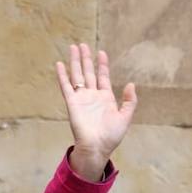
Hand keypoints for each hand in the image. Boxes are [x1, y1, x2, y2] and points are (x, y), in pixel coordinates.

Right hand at [55, 43, 136, 181]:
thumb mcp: (125, 117)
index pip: (103, 77)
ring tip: (73, 47)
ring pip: (78, 75)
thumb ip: (129, 101)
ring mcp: (82, 98)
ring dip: (75, 62)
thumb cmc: (112, 136)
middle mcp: (93, 96)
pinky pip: (66, 86)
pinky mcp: (72, 102)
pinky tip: (60, 64)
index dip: (102, 65)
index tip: (101, 52)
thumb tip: (131, 84)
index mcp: (106, 98)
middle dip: (86, 59)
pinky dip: (63, 75)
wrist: (97, 147)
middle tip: (83, 45)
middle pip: (89, 72)